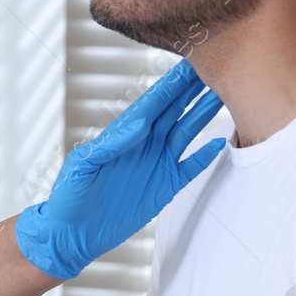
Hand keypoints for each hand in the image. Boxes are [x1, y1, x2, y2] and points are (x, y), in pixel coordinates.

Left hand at [15, 60, 224, 279]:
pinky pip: (190, 166)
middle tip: (219, 66)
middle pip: (176, 109)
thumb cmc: (68, 196)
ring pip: (187, 131)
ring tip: (226, 94)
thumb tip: (139, 123)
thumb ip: (110, 143)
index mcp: (124, 134)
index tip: (192, 60)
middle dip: (195, 88)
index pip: (154, 102)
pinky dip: (206, 154)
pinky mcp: (164, 186)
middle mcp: (144, 144)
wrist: (72, 234)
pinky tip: (222, 140)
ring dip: (205, 113)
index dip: (173, 82)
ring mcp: (156, 163)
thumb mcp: (83, 166)